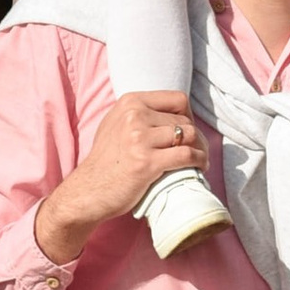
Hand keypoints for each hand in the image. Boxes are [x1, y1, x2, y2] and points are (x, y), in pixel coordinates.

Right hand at [33, 91, 207, 265]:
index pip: (177, 99)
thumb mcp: (116, 124)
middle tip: (196, 152)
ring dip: (200, 149)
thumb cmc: (106, 161)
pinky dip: (199, 161)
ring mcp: (139, 138)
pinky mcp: (146, 162)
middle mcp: (134, 116)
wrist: (88, 190)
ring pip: (189, 135)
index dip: (188, 115)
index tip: (187, 132)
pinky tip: (199, 167)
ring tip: (199, 160)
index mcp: (130, 102)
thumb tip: (174, 113)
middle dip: (195, 137)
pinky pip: (186, 155)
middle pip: (185, 120)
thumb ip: (140, 114)